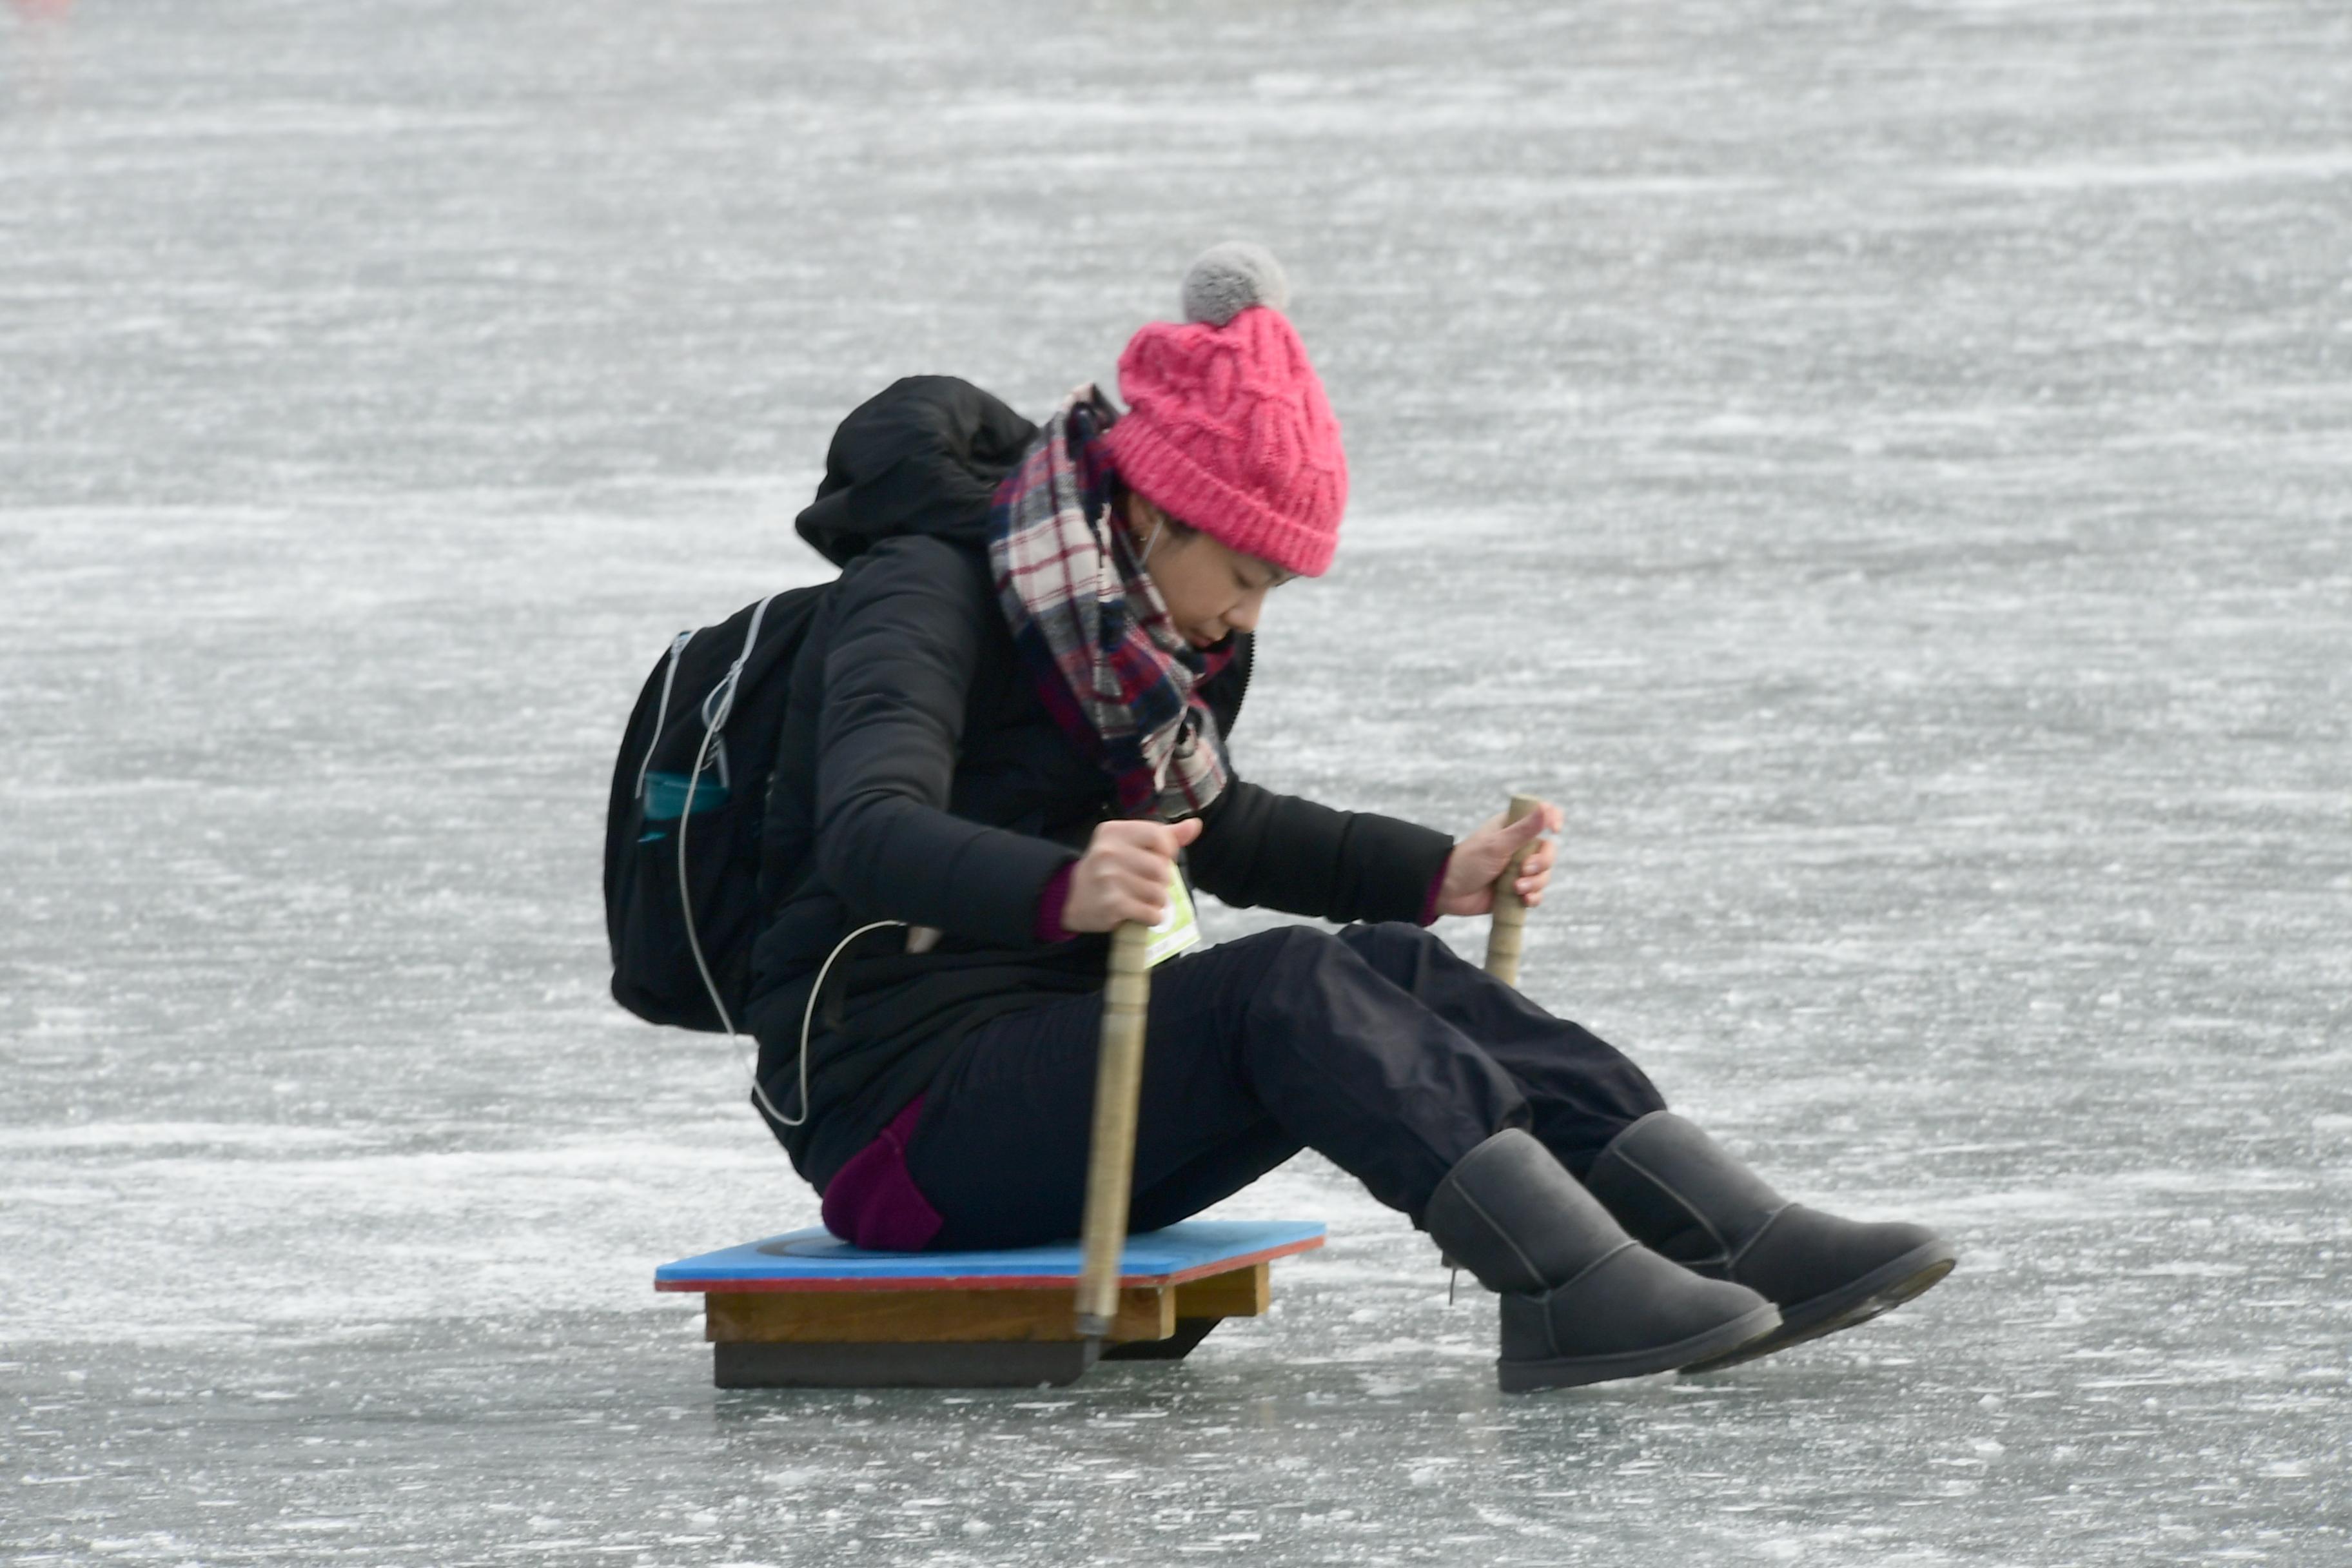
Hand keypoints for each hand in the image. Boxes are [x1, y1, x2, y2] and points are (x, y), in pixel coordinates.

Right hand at [1061, 817, 1204, 932]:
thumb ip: (1164, 835)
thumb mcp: (1130, 844)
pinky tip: (1141, 913)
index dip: (1167, 852)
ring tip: (1143, 899)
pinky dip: (1152, 918)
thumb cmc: (1110, 868)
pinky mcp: (1112, 905)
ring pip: (1158, 893)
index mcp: (1114, 831)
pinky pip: (1151, 913)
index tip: (1158, 860)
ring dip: (1157, 902)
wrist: (1072, 897)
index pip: (1160, 837)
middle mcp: (1108, 851)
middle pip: (1162, 869)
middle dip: (1162, 881)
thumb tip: (1195, 825)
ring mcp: (1108, 878)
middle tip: (1148, 885)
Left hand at [1434, 801, 1561, 917]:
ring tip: (1516, 888)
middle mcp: (1519, 847)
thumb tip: (1546, 808)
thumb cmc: (1468, 861)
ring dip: (1535, 884)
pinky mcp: (1517, 890)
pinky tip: (1523, 900)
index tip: (1554, 829)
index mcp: (1514, 828)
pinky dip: (1533, 898)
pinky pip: (1537, 894)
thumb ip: (1524, 829)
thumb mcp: (1497, 844)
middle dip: (1542, 863)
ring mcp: (1519, 870)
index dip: (1554, 819)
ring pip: (1544, 875)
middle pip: (1549, 852)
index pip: (1543, 817)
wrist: (1448, 892)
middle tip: (1524, 870)